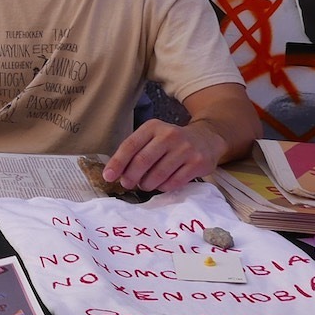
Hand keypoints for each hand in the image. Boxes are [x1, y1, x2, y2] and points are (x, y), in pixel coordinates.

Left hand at [103, 119, 226, 191]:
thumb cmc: (171, 142)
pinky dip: (163, 187)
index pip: (130, 145)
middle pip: (143, 160)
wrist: (206, 139)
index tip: (108, 176)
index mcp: (153, 127)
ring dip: (147, 184)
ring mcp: (185, 149)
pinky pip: (174, 182)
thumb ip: (136, 151)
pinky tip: (161, 184)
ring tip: (144, 185)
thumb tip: (116, 172)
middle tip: (127, 184)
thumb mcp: (153, 137)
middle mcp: (169, 135)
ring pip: (158, 174)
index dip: (117, 163)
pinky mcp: (197, 163)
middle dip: (130, 176)